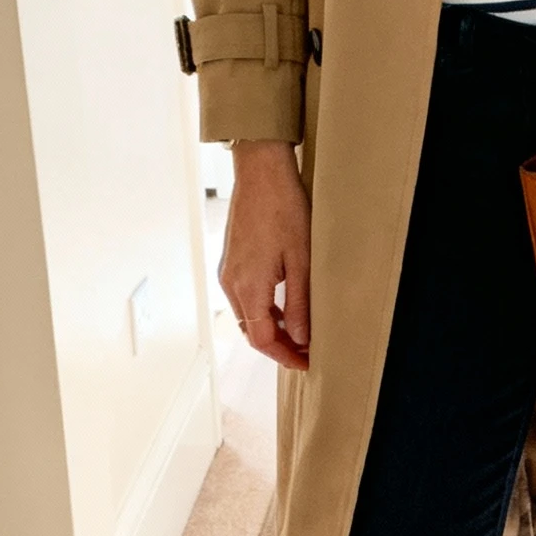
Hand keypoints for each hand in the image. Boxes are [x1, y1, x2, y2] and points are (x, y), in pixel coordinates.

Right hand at [219, 142, 311, 370]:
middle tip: (307, 353)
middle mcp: (231, 283)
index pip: (262, 339)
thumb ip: (300, 303)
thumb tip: (301, 339)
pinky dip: (264, 311)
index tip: (307, 363)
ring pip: (248, 316)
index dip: (285, 356)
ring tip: (300, 334)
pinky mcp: (232, 261)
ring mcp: (228, 272)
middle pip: (251, 332)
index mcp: (247, 287)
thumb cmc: (284, 208)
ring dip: (271, 329)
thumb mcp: (301, 260)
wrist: (261, 172)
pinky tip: (286, 308)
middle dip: (278, 347)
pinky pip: (245, 298)